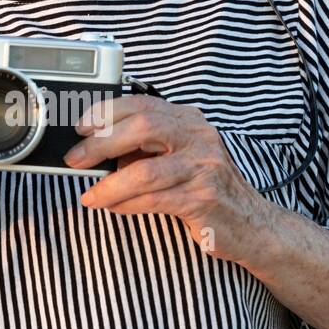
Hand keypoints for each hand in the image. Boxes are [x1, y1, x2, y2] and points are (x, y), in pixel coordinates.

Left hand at [63, 94, 269, 263]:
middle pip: (143, 126)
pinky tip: (114, 207)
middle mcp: (198, 137)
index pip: (142, 104)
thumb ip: (145, 150)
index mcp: (188, 121)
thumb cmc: (207, 189)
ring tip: (91, 196)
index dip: (106, 112)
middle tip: (76, 160)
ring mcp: (204, 166)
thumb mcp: (177, 158)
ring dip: (110, 185)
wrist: (252, 224)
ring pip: (145, 171)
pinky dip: (128, 204)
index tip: (80, 127)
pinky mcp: (204, 198)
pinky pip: (156, 199)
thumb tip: (97, 152)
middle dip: (101, 143)